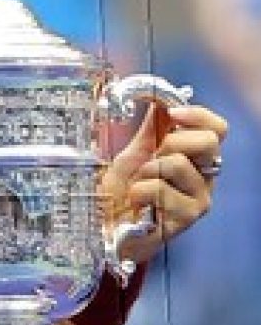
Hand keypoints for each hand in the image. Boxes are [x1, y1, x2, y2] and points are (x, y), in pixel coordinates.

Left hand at [100, 103, 227, 264]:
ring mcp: (199, 199)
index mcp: (196, 158)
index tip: (173, 112)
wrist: (107, 226)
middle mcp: (205, 178)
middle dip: (170, 143)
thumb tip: (158, 97)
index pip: (217, 129)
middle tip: (150, 158)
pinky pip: (160, 189)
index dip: (198, 116)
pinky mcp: (186, 218)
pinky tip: (136, 203)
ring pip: (178, 163)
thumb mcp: (135, 153)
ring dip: (146, 171)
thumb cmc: (124, 192)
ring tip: (137, 185)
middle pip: (208, 142)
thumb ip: (151, 128)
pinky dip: (139, 191)